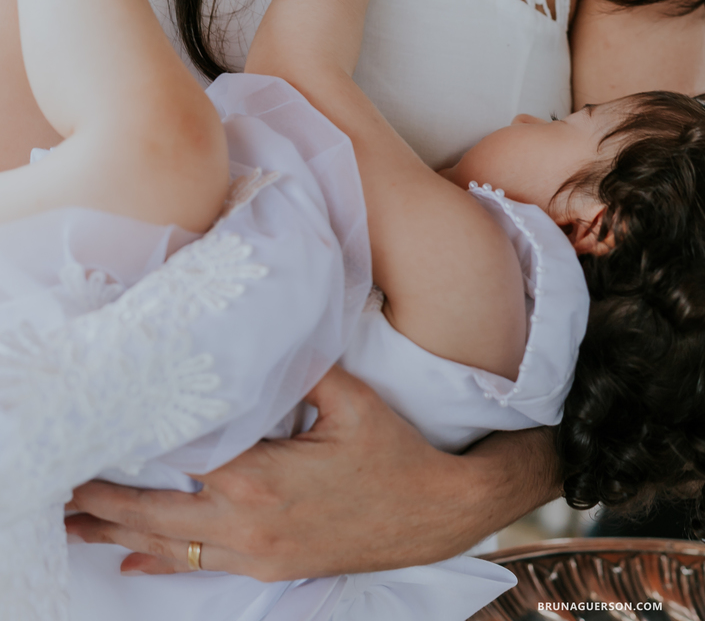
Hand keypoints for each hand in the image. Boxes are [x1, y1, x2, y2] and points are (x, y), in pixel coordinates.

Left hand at [65, 366, 511, 580]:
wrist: (438, 513)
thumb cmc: (397, 455)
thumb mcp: (355, 401)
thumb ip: (304, 370)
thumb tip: (265, 340)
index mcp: (260, 475)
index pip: (176, 459)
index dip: (134, 446)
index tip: (100, 432)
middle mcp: (248, 521)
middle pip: (154, 511)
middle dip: (103, 499)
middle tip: (62, 488)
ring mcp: (258, 551)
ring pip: (171, 544)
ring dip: (119, 533)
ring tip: (76, 524)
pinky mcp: (272, 566)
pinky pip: (204, 568)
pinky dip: (164, 563)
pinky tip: (134, 562)